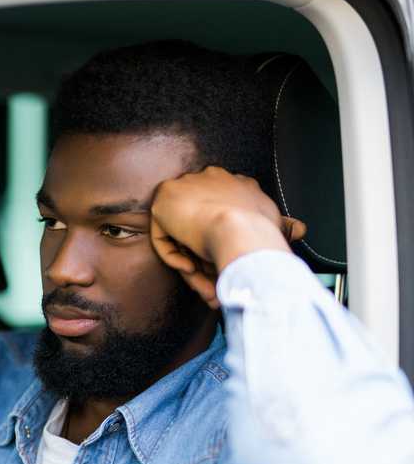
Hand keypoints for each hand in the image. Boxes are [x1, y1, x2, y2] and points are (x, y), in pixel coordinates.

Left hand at [150, 166, 305, 308]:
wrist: (239, 230)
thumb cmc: (260, 231)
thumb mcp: (275, 225)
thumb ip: (283, 225)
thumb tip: (300, 230)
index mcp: (235, 183)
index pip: (223, 208)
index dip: (224, 236)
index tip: (226, 258)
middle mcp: (209, 178)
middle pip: (201, 224)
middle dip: (206, 256)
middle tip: (213, 282)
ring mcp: (184, 187)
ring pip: (183, 234)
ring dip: (192, 263)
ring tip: (205, 284)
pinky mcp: (163, 201)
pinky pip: (164, 236)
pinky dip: (174, 256)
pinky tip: (189, 268)